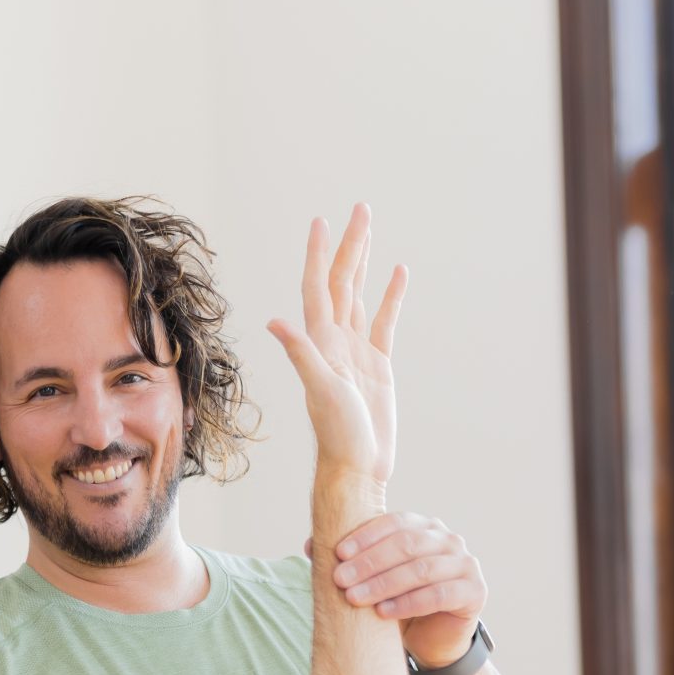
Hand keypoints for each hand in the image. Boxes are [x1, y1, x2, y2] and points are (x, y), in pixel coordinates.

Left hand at [268, 206, 405, 484]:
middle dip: (349, 245)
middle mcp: (335, 341)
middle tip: (360, 208)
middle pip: (342, 281)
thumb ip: (302, 354)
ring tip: (370, 228)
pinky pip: (384, 321)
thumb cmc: (337, 435)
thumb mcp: (320, 390)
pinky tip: (397, 274)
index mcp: (320, 342)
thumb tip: (276, 323)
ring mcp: (357, 350)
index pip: (317, 287)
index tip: (322, 221)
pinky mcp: (378, 365)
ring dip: (364, 262)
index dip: (318, 254)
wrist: (357, 466)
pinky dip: (391, 297)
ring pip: (359, 295)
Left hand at [333, 510, 486, 669]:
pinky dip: (409, 603)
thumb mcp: (373, 579)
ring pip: (421, 569)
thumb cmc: (400, 603)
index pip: (395, 522)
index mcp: (425, 527)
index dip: (366, 536)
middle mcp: (448, 540)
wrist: (433, 640)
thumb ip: (349, 560)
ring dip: (383, 584)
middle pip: (407, 544)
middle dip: (370, 562)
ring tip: (354, 598)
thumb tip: (310, 544)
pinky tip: (383, 612)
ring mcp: (465, 564)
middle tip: (340, 579)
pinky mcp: (475, 591)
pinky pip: (439, 595)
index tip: (337, 553)